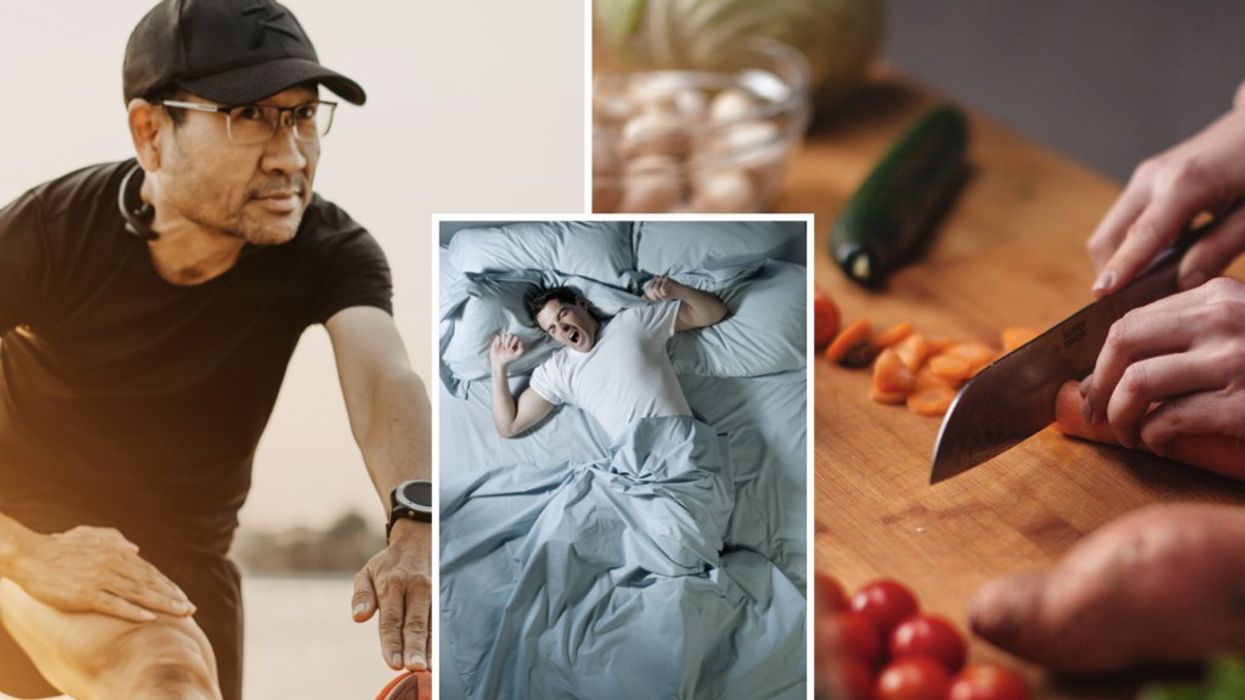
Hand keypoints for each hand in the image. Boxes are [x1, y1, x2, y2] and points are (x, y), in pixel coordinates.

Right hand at [6, 525, 194, 621]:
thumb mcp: (90, 536)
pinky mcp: (86, 594)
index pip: (148, 571)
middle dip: (172, 596)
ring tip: (179, 614)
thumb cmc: (58, 546)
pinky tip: (149, 619)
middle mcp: (113, 565)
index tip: (182, 596)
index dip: (167, 585)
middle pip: (149, 583)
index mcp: (116, 553)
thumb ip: (114, 539)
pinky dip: (133, 611)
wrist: (29, 555)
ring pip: (138, 593)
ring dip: (161, 604)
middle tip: (190, 609)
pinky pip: (114, 604)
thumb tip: (136, 548)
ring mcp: (100, 579)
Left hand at [352, 519, 431, 671]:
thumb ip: (361, 595)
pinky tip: (438, 657)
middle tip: (414, 667)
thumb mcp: (367, 572)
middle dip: (414, 647)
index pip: (391, 619)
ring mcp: (433, 591)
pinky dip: (440, 640)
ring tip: (429, 667)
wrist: (420, 539)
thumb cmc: (389, 563)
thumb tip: (359, 617)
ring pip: (432, 624)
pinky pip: (441, 620)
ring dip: (430, 647)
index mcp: (393, 583)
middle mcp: (416, 587)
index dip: (392, 642)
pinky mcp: (443, 594)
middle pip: (414, 623)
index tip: (393, 663)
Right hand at [489, 332, 524, 368]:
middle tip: (506, 349)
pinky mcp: (497, 340)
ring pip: (504, 335)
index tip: (511, 349)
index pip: (516, 337)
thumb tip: (520, 342)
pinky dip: (498, 342)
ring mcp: (503, 339)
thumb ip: (521, 350)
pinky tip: (498, 347)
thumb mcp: (516, 356)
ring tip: (502, 348)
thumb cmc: (508, 359)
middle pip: (510, 335)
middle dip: (507, 343)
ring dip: (503, 343)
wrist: (499, 361)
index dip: (513, 342)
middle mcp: (510, 339)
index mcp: (515, 342)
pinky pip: (498, 336)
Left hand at [642, 275, 681, 301]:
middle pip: (650, 289)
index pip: (647, 289)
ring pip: (655, 289)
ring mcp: (662, 278)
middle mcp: (657, 278)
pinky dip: (664, 294)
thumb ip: (650, 297)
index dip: (650, 296)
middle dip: (655, 297)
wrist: (681, 292)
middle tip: (661, 300)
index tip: (657, 300)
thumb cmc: (670, 294)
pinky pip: (662, 289)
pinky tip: (667, 295)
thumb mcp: (658, 297)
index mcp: (654, 281)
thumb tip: (641, 297)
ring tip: (664, 298)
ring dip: (660, 296)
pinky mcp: (667, 279)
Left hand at [1080, 276, 1244, 452]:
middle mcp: (1223, 320)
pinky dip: (1153, 438)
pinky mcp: (1241, 405)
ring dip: (1120, 417)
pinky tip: (1161, 445)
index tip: (1096, 384)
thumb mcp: (1237, 332)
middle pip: (1122, 342)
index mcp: (1217, 296)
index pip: (1131, 319)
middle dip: (1099, 382)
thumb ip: (1189, 333)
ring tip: (1129, 434)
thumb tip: (1110, 364)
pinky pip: (1167, 421)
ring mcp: (1234, 361)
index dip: (1103, 358)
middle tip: (1098, 411)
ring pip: (1137, 383)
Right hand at [1087, 106, 1244, 295]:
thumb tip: (1182, 284)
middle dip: (1111, 274)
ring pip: (1111, 231)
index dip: (1121, 269)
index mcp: (1185, 184)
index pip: (1142, 236)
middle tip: (1133, 305)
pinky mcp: (1147, 181)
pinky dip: (1131, 247)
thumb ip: (1219, 248)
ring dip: (1120, 261)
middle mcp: (1154, 178)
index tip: (1101, 297)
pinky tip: (1159, 262)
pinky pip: (1125, 222)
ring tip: (1149, 287)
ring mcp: (1145, 177)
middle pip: (1107, 237)